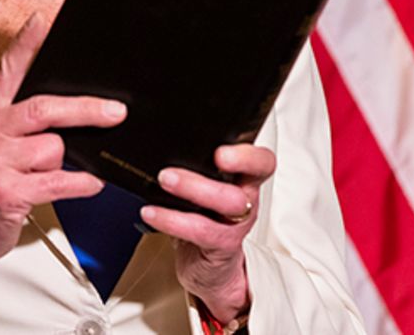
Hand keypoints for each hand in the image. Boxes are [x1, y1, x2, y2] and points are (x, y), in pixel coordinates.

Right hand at [0, 13, 126, 270]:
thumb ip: (24, 117)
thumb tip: (76, 103)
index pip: (8, 70)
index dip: (26, 44)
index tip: (43, 21)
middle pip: (44, 108)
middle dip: (85, 109)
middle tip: (116, 111)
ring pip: (54, 147)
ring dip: (67, 161)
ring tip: (59, 170)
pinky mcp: (7, 191)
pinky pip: (59, 181)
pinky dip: (82, 183)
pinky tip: (92, 183)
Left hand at [140, 144, 276, 323]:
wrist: (211, 267)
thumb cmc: (206, 218)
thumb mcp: (207, 188)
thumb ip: (197, 166)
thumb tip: (160, 145)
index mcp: (245, 179)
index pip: (262, 162)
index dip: (247, 156)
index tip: (220, 151)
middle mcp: (246, 199)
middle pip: (244, 181)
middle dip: (209, 173)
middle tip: (171, 171)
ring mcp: (237, 223)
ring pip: (227, 204)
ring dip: (191, 190)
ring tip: (163, 182)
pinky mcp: (222, 245)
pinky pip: (201, 231)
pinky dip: (172, 220)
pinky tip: (152, 213)